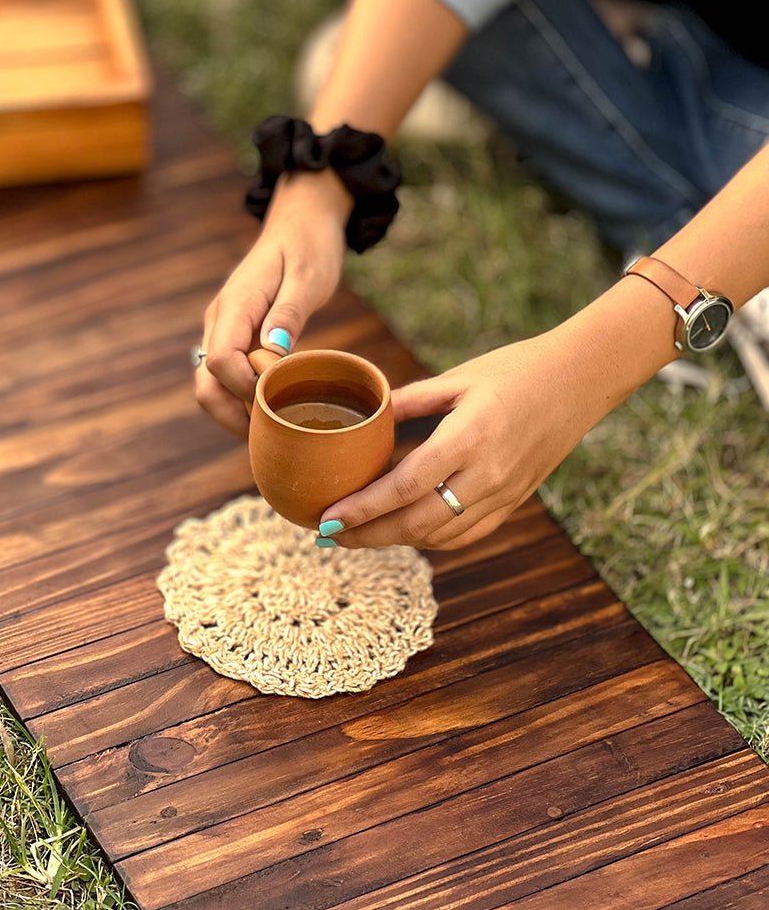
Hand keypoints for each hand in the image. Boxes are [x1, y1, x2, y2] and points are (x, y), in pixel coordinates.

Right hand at [195, 171, 349, 436]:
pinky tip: (273, 410)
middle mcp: (219, 322)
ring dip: (236, 412)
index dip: (246, 389)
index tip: (279, 399)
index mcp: (235, 306)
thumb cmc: (309, 247)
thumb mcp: (308, 277)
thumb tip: (272, 354)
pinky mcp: (234, 338)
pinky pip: (228, 378)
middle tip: (273, 436)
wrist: (301, 223)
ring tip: (275, 430)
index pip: (221, 362)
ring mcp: (223, 331)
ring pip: (212, 386)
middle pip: (206, 384)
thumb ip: (289, 314)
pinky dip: (243, 400)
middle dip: (232, 416)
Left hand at [318, 332, 611, 550]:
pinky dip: (429, 540)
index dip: (362, 509)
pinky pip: (465, 536)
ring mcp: (504, 494)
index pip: (404, 487)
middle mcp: (487, 474)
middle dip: (367, 536)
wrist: (582, 380)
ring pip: (438, 536)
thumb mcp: (458, 377)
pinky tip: (402, 532)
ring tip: (356, 534)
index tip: (327, 519)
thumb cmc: (517, 369)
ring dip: (393, 541)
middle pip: (416, 523)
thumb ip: (408, 400)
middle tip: (328, 535)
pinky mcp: (514, 502)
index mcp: (469, 437)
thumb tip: (364, 414)